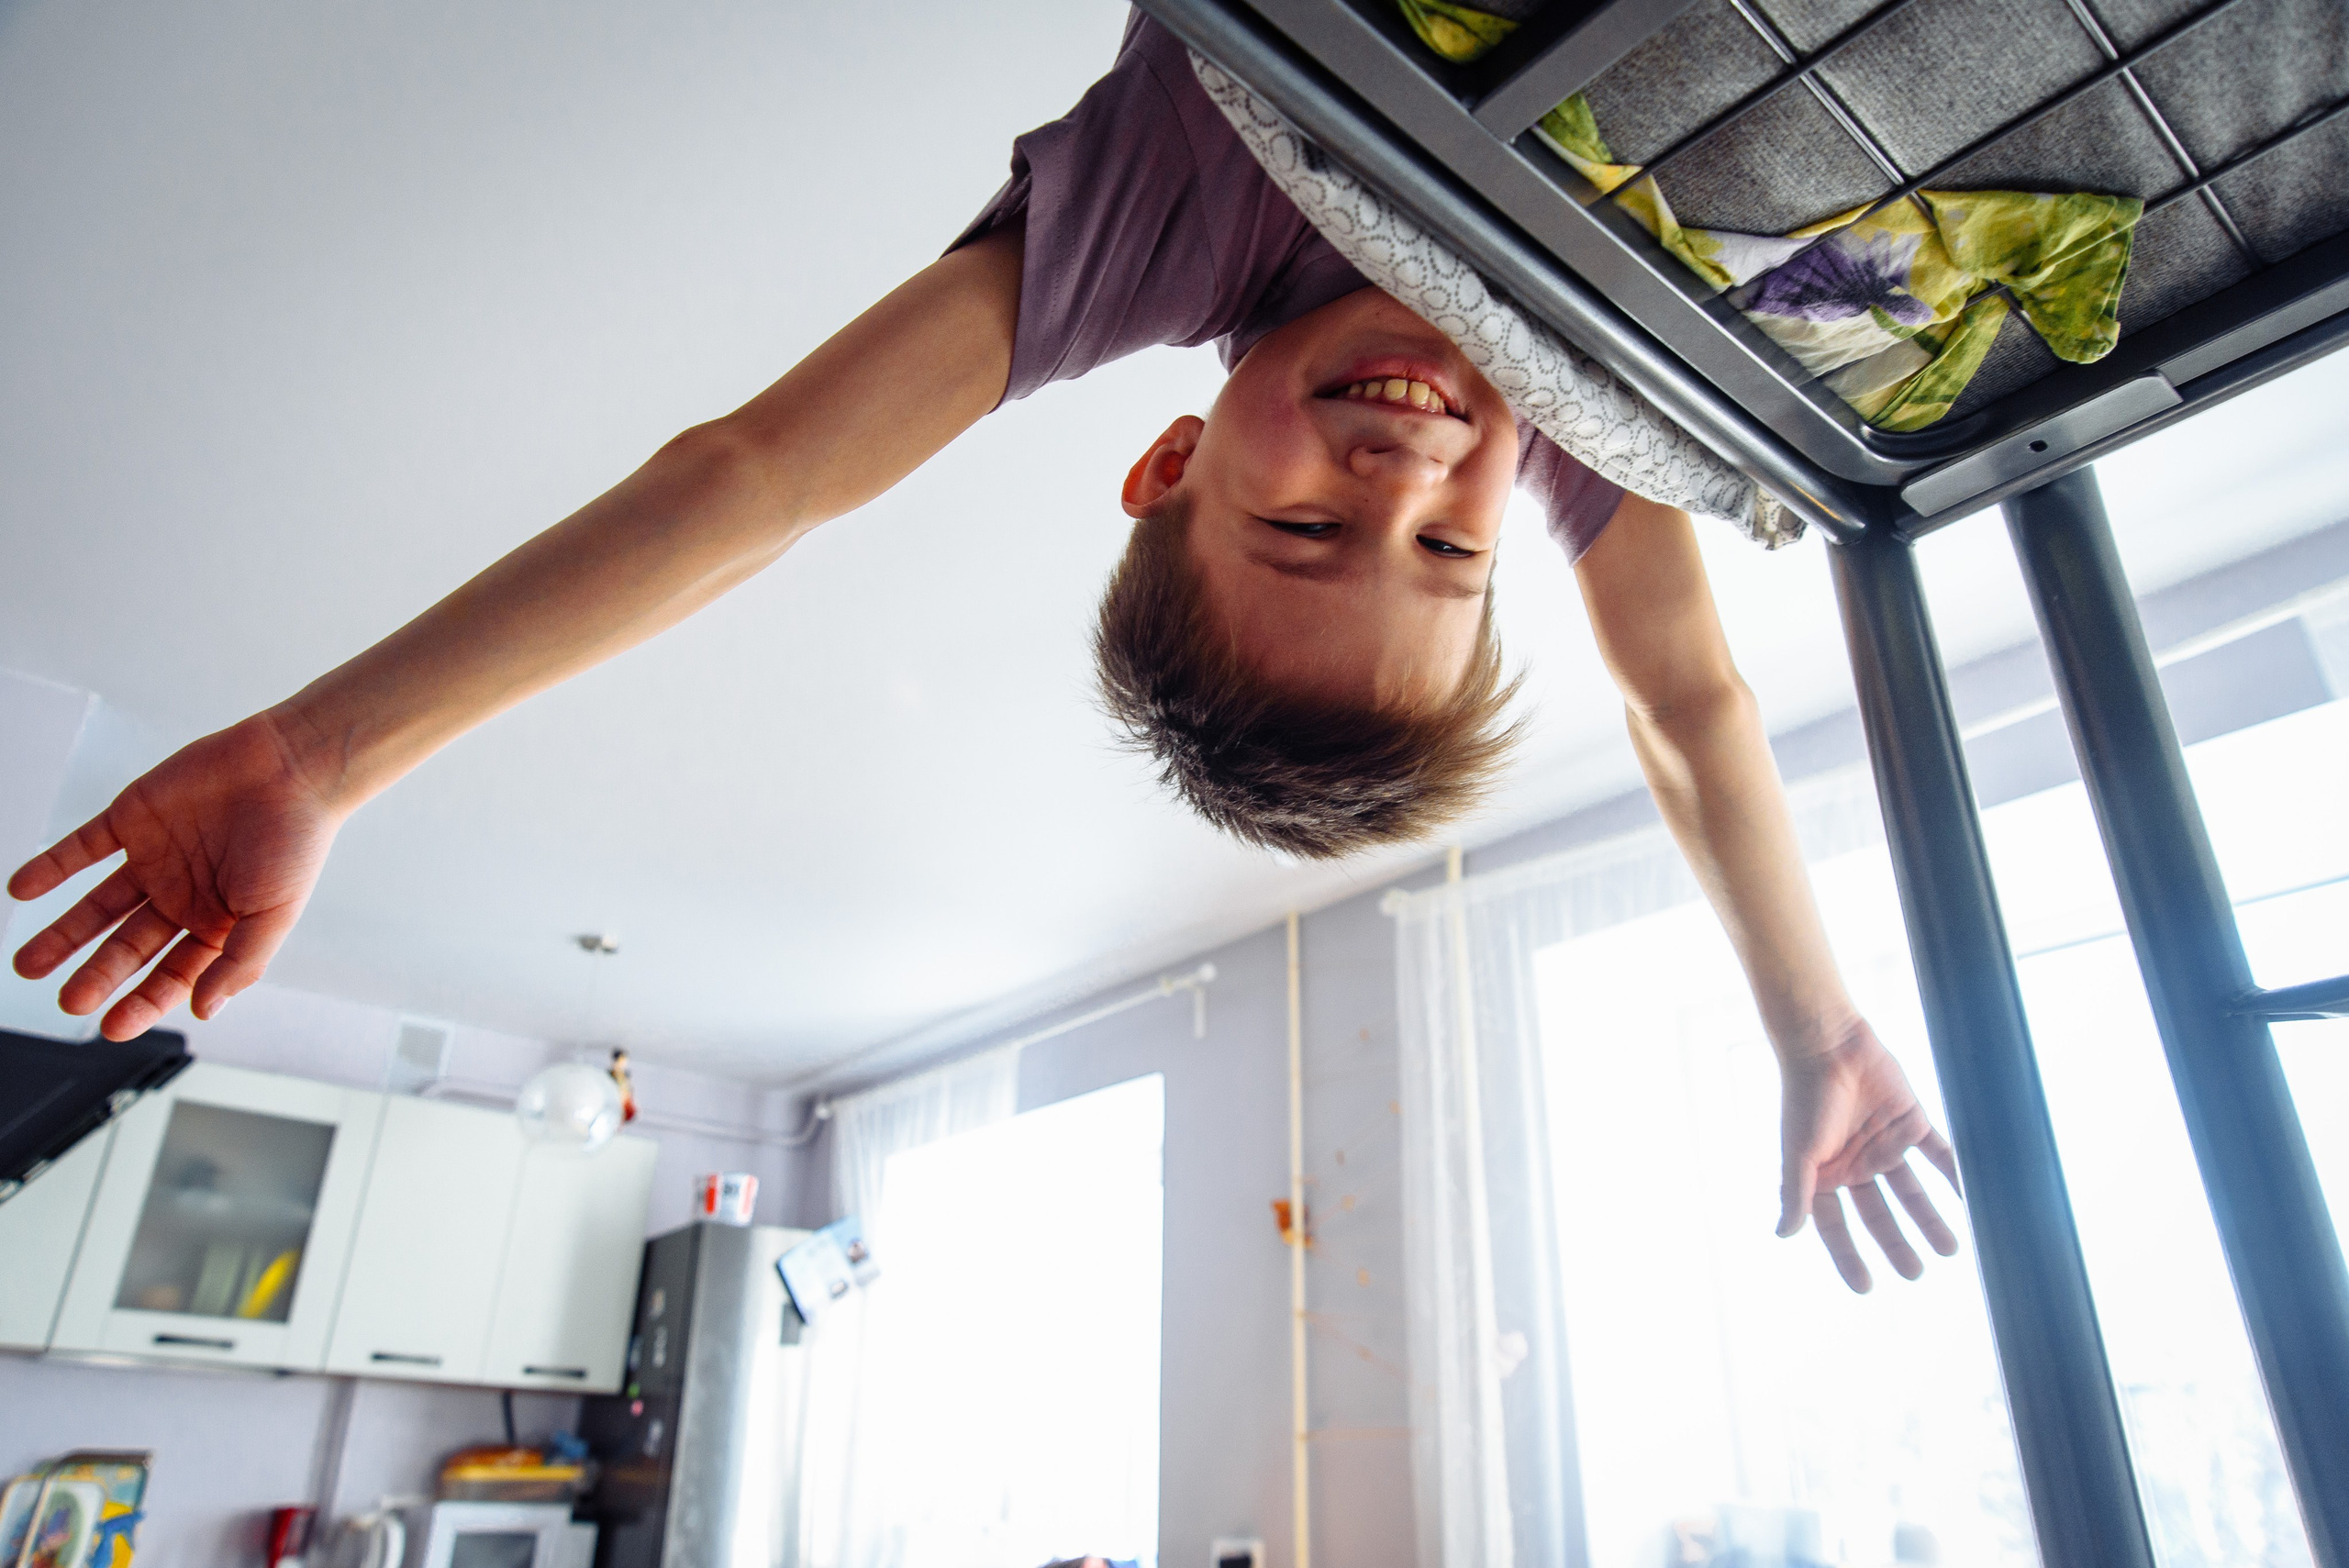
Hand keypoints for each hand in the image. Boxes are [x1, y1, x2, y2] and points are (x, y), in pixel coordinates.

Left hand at [8, 711, 347, 1039]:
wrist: (291, 766)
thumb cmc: (296, 840)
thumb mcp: (275, 914)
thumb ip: (239, 963)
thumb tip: (203, 1009)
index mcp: (215, 923)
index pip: (170, 974)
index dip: (142, 1002)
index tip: (111, 1026)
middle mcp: (180, 896)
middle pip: (127, 946)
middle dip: (96, 975)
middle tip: (70, 999)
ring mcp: (154, 859)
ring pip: (98, 905)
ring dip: (62, 933)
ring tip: (28, 963)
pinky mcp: (133, 819)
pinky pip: (83, 848)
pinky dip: (51, 867)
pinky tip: (23, 888)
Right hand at [1775, 1015, 1961, 1291]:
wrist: (1829, 1043)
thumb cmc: (1806, 1097)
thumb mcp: (1798, 1151)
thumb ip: (1795, 1194)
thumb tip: (1784, 1235)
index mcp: (1823, 1174)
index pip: (1837, 1226)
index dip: (1849, 1256)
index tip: (1866, 1288)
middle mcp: (1854, 1164)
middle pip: (1879, 1215)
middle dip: (1897, 1244)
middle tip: (1917, 1273)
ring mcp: (1884, 1145)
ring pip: (1911, 1192)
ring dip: (1930, 1219)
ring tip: (1951, 1250)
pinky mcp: (1910, 1123)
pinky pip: (1939, 1156)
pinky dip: (1956, 1177)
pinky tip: (1973, 1199)